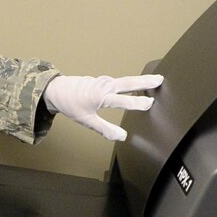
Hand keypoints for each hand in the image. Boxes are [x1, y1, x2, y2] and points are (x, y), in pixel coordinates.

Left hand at [42, 74, 163, 140]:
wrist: (56, 90)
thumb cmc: (70, 104)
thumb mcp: (86, 120)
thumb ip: (104, 129)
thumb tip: (122, 137)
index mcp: (100, 96)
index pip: (122, 101)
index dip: (136, 103)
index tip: (150, 104)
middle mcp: (104, 86)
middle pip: (127, 83)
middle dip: (144, 82)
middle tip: (160, 80)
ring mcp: (103, 82)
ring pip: (125, 81)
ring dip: (139, 81)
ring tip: (154, 80)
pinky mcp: (102, 81)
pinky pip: (120, 81)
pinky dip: (131, 82)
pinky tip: (136, 85)